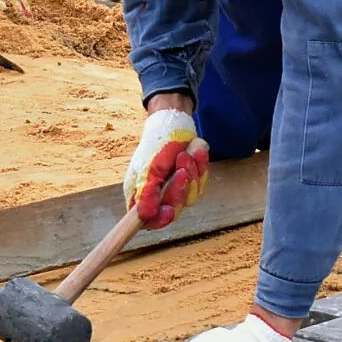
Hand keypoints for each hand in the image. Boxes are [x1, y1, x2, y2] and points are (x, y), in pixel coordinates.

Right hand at [123, 105, 208, 228]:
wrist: (174, 121)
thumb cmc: (157, 143)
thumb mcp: (150, 167)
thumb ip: (147, 193)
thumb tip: (143, 217)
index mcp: (141, 194)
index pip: (148, 220)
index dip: (159, 220)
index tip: (168, 211)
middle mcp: (158, 195)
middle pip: (173, 211)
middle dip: (180, 189)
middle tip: (181, 169)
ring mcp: (175, 189)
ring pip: (190, 198)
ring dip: (191, 173)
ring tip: (186, 154)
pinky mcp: (191, 181)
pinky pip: (201, 184)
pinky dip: (201, 167)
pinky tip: (196, 151)